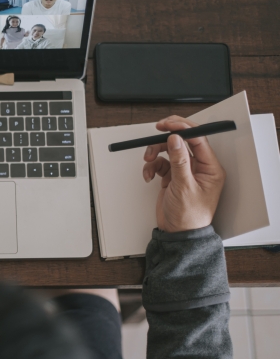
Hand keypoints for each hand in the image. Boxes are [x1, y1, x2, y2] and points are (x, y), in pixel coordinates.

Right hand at [142, 116, 225, 232]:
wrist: (177, 234)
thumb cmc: (189, 216)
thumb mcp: (184, 186)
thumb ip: (179, 160)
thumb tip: (176, 139)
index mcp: (210, 168)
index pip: (198, 139)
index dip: (183, 128)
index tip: (168, 124)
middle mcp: (199, 167)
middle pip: (182, 141)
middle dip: (167, 138)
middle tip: (156, 131)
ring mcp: (184, 171)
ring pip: (168, 151)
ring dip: (155, 152)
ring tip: (148, 161)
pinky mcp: (172, 176)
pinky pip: (160, 163)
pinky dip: (151, 166)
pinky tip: (148, 176)